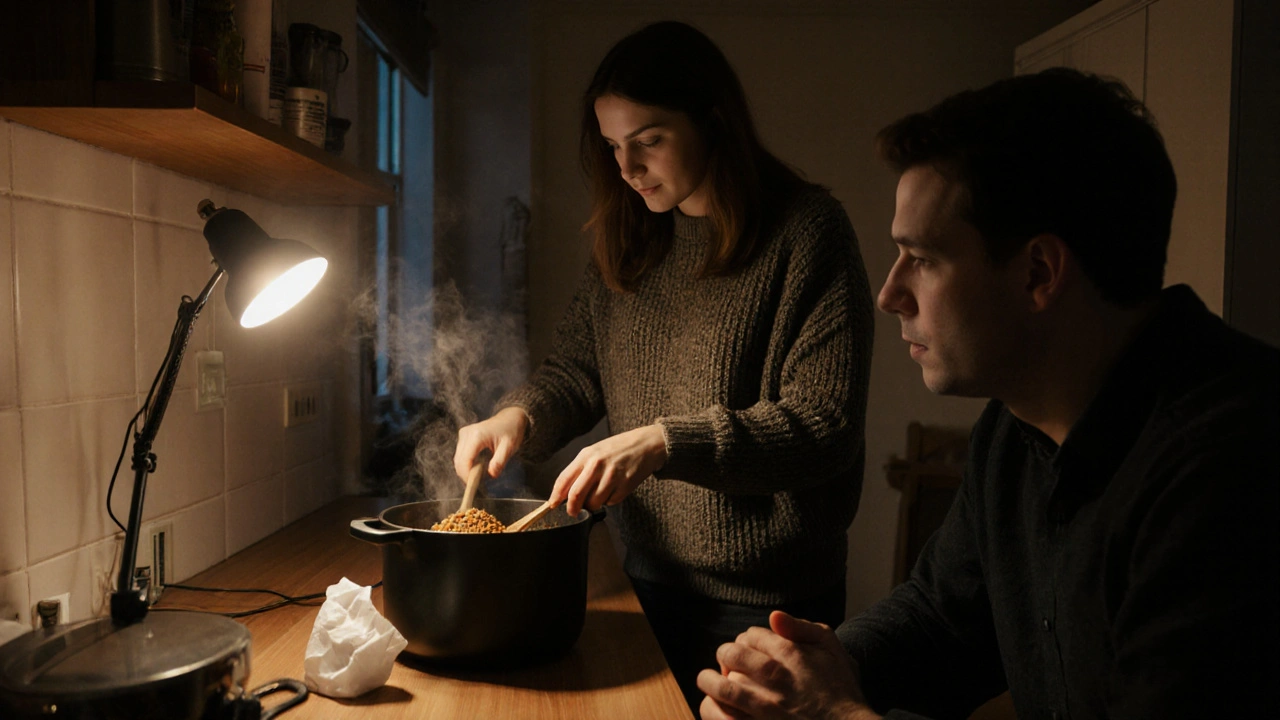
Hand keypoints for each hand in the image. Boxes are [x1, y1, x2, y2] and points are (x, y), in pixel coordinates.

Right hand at [454, 407, 528, 481]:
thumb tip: (490, 475)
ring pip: (458, 459)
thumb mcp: (509, 447)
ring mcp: (464, 434)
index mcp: (477, 435)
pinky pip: (460, 455)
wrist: (510, 418)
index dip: (467, 476)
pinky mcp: (463, 436)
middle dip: (466, 475)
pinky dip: (466, 464)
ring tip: (480, 476)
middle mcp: (467, 433)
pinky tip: (477, 468)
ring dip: (466, 470)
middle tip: (480, 484)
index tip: (476, 486)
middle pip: (459, 461)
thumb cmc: (511, 431)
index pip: (465, 460)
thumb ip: (499, 461)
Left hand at [550, 424, 667, 515]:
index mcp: (586, 456)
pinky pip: (610, 502)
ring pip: (594, 503)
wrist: (645, 445)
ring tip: (599, 494)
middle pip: (576, 495)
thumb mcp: (594, 452)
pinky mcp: (625, 485)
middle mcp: (597, 465)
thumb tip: (564, 493)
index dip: (555, 496)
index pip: (564, 479)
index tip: (552, 505)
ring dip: (593, 505)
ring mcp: (612, 475)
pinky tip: (614, 489)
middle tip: (573, 512)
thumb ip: (579, 470)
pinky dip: (609, 501)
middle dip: (572, 508)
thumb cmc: (616, 449)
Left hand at [696, 611, 878, 719]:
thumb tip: (773, 616)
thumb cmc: (841, 690)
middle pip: (731, 655)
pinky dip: (713, 709)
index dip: (747, 640)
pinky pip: (722, 717)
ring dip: (709, 681)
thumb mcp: (832, 648)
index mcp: (790, 653)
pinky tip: (715, 706)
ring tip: (707, 680)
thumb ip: (803, 627)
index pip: (751, 635)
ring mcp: (765, 706)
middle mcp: (774, 677)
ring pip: (723, 687)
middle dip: (725, 655)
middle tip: (726, 662)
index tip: (750, 649)